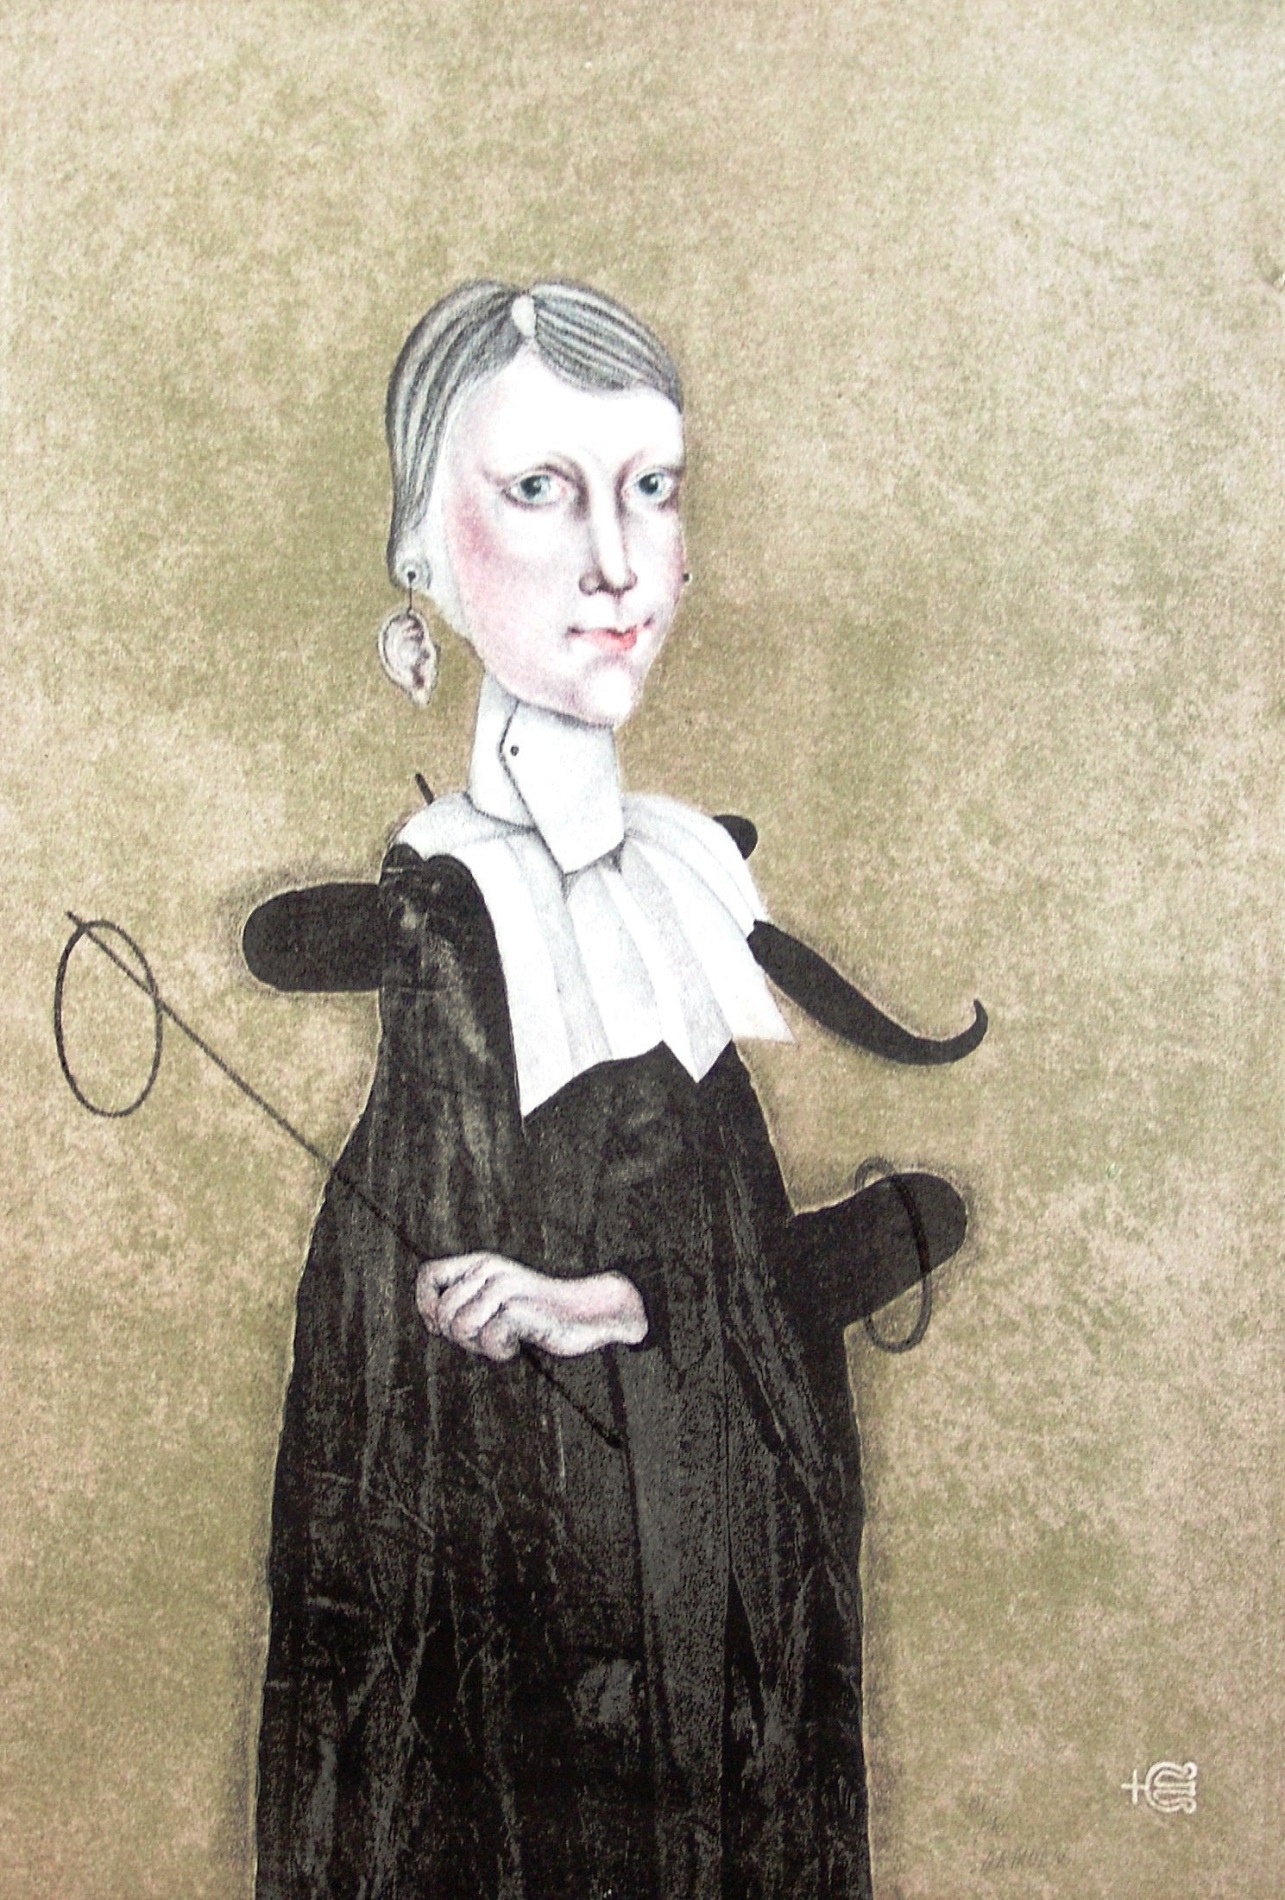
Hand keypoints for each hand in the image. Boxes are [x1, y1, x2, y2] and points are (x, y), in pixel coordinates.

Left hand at [415, 1253, 647, 1361]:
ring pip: (459, 1327)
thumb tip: (432, 1324)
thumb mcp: (496, 1300)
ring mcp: (503, 1286)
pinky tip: (519, 1343)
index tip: (443, 1329)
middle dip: (459, 1337)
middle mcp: (488, 1268)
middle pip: (442, 1312)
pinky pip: (488, 1339)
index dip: (426, 1306)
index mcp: (480, 1262)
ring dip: (479, 1345)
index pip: (428, 1275)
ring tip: (503, 1338)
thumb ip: (466, 1304)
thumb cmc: (537, 1314)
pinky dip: (501, 1351)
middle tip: (487, 1338)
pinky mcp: (518, 1306)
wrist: (586, 1314)